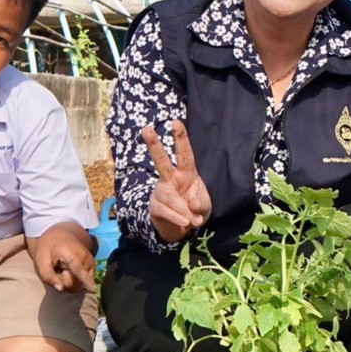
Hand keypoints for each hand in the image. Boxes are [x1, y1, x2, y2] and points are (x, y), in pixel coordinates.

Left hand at [32, 229, 95, 293]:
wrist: (60, 236)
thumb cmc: (48, 248)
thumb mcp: (41, 260)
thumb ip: (48, 275)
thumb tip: (61, 289)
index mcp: (71, 253)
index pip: (78, 270)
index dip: (85, 281)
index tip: (94, 290)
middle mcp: (85, 258)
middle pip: (75, 282)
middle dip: (64, 281)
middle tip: (57, 269)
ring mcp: (91, 262)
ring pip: (80, 284)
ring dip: (70, 281)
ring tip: (63, 269)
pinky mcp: (92, 267)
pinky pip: (84, 283)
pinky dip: (76, 281)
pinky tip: (70, 272)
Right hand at [143, 121, 211, 243]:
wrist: (180, 229)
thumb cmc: (194, 210)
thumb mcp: (204, 207)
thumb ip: (201, 204)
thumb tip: (192, 204)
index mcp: (186, 173)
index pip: (185, 154)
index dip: (181, 138)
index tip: (176, 122)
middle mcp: (170, 178)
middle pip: (161, 161)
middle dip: (154, 145)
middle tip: (146, 128)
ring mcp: (161, 192)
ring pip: (170, 197)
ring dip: (183, 210)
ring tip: (193, 220)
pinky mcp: (155, 207)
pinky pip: (166, 211)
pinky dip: (178, 218)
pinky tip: (184, 223)